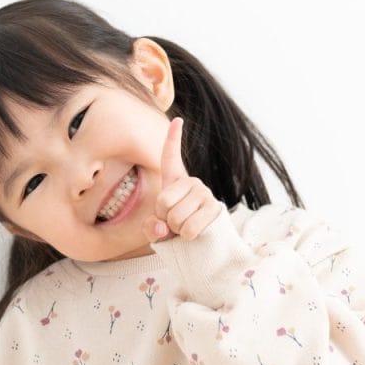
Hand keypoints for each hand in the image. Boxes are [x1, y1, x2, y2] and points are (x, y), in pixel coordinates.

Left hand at [142, 117, 223, 242]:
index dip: (173, 139)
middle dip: (163, 218)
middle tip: (173, 223)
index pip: (171, 157)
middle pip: (162, 201)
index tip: (178, 120)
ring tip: (183, 228)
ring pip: (175, 217)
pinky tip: (193, 235)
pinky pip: (190, 227)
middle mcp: (192, 182)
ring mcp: (205, 193)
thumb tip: (161, 227)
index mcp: (175, 181)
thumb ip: (150, 227)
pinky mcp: (214, 208)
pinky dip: (186, 236)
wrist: (201, 244)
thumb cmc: (175, 232)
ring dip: (175, 230)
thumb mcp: (157, 228)